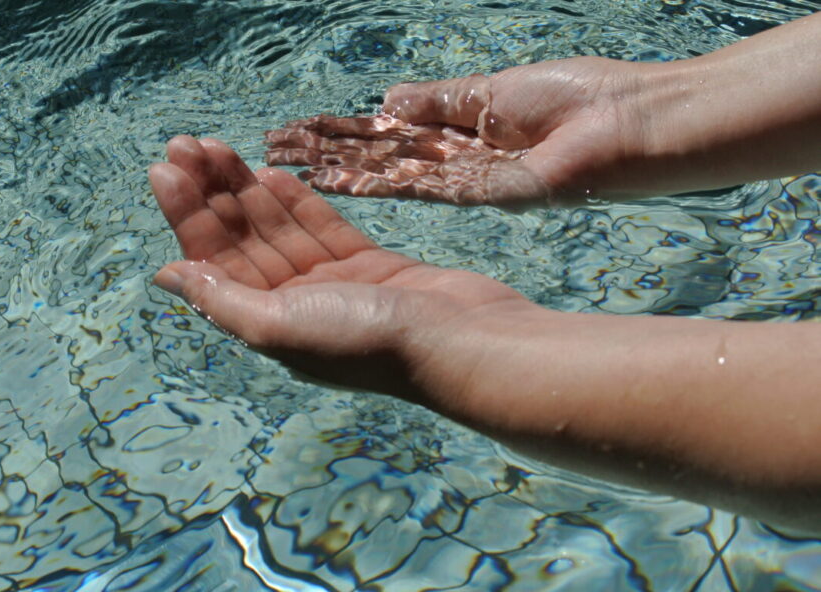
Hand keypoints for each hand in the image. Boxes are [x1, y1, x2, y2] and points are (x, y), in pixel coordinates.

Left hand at [149, 135, 537, 398]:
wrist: (459, 340)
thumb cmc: (366, 340)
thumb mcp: (280, 326)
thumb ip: (222, 299)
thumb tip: (165, 276)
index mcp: (267, 325)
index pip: (215, 262)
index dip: (187, 217)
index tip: (164, 170)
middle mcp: (295, 305)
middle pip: (242, 240)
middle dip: (211, 194)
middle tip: (184, 144)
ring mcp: (333, 284)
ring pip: (278, 228)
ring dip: (247, 189)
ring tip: (217, 148)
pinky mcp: (368, 265)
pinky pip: (322, 228)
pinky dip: (297, 203)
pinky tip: (271, 174)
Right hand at [265, 57, 651, 207]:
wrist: (630, 125)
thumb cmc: (576, 98)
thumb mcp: (491, 91)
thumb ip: (437, 102)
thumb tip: (385, 103)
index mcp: (457, 132)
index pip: (383, 133)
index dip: (337, 132)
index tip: (291, 131)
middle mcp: (451, 162)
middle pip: (374, 156)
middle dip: (321, 154)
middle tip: (268, 152)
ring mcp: (461, 181)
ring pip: (383, 174)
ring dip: (333, 169)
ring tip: (284, 168)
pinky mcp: (477, 193)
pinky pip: (414, 184)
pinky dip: (371, 180)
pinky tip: (333, 178)